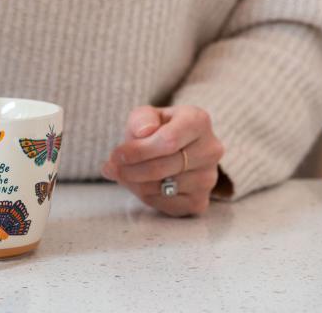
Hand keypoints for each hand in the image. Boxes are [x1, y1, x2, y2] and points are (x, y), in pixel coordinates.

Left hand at [102, 105, 224, 216]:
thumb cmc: (157, 129)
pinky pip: (166, 205)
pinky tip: (139, 184)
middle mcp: (210, 150)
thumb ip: (142, 118)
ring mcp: (208, 178)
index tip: (116, 154)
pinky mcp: (200, 201)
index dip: (138, 151)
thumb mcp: (146, 115)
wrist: (173, 149)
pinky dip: (146, 196)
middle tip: (110, 167)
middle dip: (130, 169)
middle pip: (163, 166)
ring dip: (135, 183)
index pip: (168, 141)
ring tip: (124, 173)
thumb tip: (143, 132)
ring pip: (163, 188)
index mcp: (198, 121)